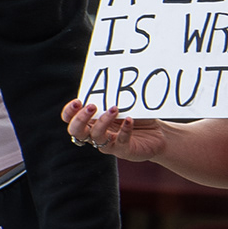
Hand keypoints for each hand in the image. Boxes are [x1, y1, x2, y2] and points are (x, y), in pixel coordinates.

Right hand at [62, 100, 179, 163]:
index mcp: (91, 121)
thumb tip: (113, 77)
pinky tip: (130, 120)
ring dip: (103, 121)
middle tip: (91, 107)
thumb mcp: (125, 104)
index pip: (70, 119)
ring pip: (96, 137)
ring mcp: (108, 144)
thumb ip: (115, 97)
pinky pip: (120, 142)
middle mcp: (95, 134)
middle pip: (76, 131)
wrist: (158, 134)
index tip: (78, 101)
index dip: (69, 112)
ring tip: (115, 109)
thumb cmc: (137, 117)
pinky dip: (125, 130)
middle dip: (81, 119)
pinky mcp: (123, 150)